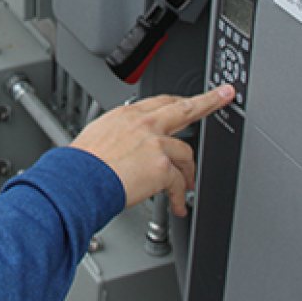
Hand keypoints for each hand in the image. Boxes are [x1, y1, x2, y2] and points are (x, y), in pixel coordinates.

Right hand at [69, 85, 233, 216]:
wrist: (77, 181)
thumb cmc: (81, 165)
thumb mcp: (97, 136)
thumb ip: (119, 135)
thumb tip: (125, 145)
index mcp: (127, 115)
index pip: (160, 102)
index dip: (177, 100)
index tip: (188, 99)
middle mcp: (143, 124)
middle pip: (184, 108)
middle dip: (209, 100)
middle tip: (224, 95)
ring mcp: (155, 143)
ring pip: (185, 153)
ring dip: (187, 173)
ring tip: (186, 187)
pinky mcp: (161, 166)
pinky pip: (178, 183)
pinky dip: (178, 197)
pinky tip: (177, 206)